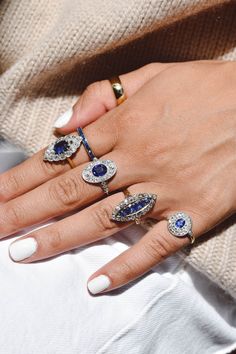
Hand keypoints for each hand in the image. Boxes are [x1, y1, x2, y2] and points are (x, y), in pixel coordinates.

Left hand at [1, 61, 234, 293]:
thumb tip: (63, 126)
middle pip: (69, 191)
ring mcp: (164, 190)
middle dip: (26, 212)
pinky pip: (155, 246)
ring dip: (60, 239)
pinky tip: (96, 284)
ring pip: (101, 220)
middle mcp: (136, 160)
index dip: (24, 178)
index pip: (61, 158)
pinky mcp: (192, 214)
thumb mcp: (152, 76)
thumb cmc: (204, 88)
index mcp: (124, 125)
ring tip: (24, 254)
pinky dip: (125, 267)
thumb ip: (103, 97)